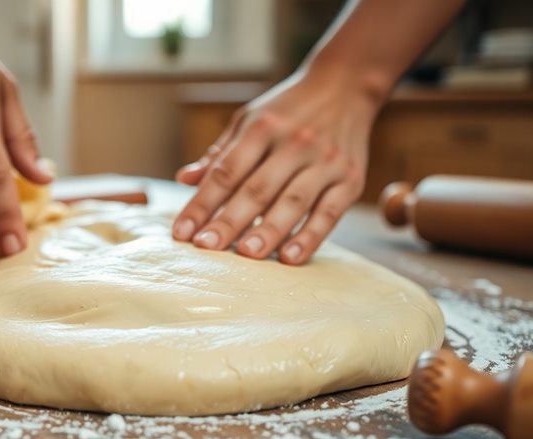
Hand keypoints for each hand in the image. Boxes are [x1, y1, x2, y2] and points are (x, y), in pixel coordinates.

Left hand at [173, 70, 379, 264]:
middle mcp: (295, 142)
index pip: (226, 172)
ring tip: (246, 255)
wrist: (347, 85)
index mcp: (262, 127)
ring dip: (268, 231)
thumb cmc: (288, 110)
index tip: (182, 232)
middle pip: (257, 189)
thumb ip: (221, 153)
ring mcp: (325, 161)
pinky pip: (329, 213)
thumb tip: (185, 179)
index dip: (202, 204)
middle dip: (229, 221)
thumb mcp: (250, 119)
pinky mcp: (351, 179)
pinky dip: (310, 237)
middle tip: (206, 247)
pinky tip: (289, 257)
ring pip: (293, 202)